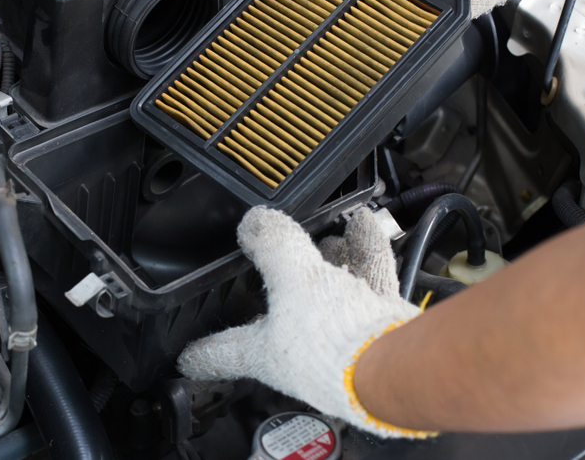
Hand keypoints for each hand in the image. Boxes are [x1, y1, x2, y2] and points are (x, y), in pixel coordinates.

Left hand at [177, 207, 427, 438]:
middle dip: (281, 275)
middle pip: (283, 307)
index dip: (202, 352)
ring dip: (328, 255)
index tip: (185, 358)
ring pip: (328, 288)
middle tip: (272, 253)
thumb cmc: (336, 340)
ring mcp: (340, 337)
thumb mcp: (289, 277)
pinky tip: (363, 224)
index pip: (223, 351)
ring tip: (329, 229)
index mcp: (267, 350)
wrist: (399, 362)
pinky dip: (364, 250)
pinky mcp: (376, 325)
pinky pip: (366, 279)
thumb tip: (253, 223)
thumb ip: (270, 246)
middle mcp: (302, 348)